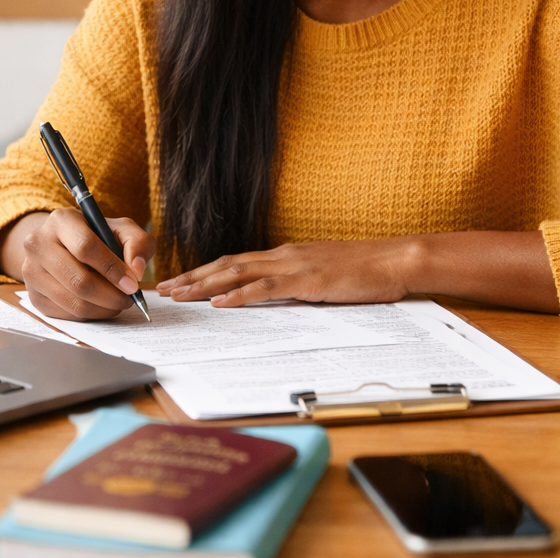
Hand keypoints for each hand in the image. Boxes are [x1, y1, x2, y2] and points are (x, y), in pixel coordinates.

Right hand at [0, 209, 154, 320]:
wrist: (63, 245)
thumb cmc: (96, 236)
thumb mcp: (121, 229)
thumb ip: (137, 243)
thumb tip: (136, 270)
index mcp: (60, 220)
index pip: (85, 247)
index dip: (112, 268)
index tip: (132, 284)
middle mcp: (38, 244)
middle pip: (78, 280)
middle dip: (111, 295)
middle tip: (129, 298)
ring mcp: (31, 272)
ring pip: (73, 302)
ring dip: (103, 309)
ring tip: (118, 302)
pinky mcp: (33, 296)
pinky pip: (66, 314)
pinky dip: (90, 315)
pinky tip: (101, 305)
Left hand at [156, 239, 411, 307]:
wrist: (394, 260)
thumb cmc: (365, 271)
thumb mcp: (323, 277)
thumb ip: (298, 285)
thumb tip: (276, 300)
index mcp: (285, 255)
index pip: (235, 262)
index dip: (205, 271)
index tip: (180, 281)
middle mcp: (283, 255)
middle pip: (227, 264)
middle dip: (192, 277)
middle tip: (164, 289)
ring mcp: (293, 265)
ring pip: (238, 273)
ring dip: (204, 285)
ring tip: (179, 295)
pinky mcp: (307, 280)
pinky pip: (266, 288)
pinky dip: (240, 295)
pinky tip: (220, 303)